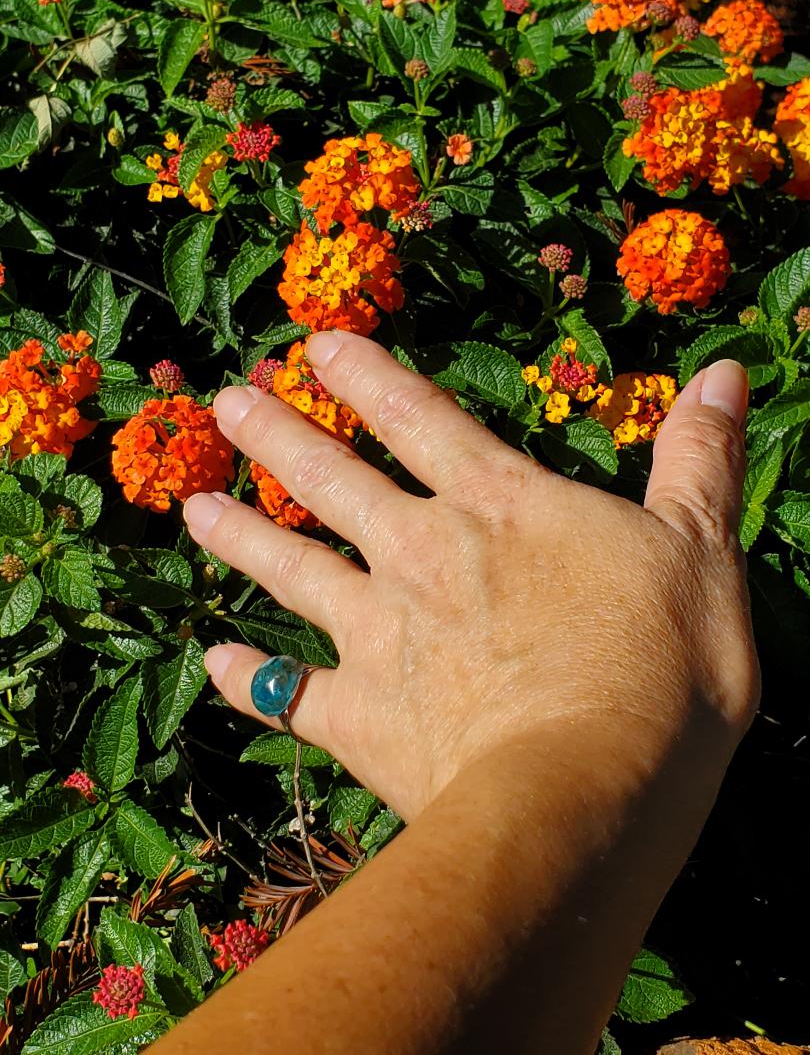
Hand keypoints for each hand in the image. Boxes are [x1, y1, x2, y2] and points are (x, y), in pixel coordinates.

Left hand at [183, 332, 758, 821]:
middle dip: (277, 434)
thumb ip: (699, 458)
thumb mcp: (702, 548)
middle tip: (226, 400)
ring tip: (193, 507)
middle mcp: (421, 555)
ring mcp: (380, 635)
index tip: (311, 344)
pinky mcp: (360, 717)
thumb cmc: (661, 666)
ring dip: (241, 535)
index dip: (365, 375)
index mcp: (497, 506)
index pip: (418, 416)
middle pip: (331, 478)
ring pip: (290, 569)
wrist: (592, 788)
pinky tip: (215, 661)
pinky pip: (285, 693)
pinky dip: (247, 678)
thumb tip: (725, 370)